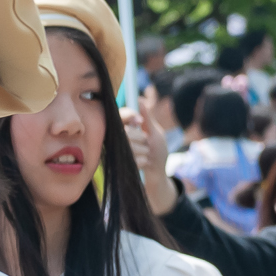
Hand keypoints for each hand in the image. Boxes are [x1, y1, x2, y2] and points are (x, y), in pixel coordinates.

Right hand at [121, 106, 174, 221]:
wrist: (157, 176)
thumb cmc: (158, 154)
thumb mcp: (155, 133)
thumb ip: (147, 118)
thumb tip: (140, 99)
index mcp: (126, 128)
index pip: (119, 115)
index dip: (128, 115)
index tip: (139, 121)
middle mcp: (118, 138)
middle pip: (126, 131)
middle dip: (141, 138)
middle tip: (146, 144)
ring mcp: (117, 151)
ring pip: (130, 145)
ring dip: (144, 151)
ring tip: (146, 156)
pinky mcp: (119, 164)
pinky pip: (132, 157)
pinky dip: (143, 161)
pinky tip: (145, 164)